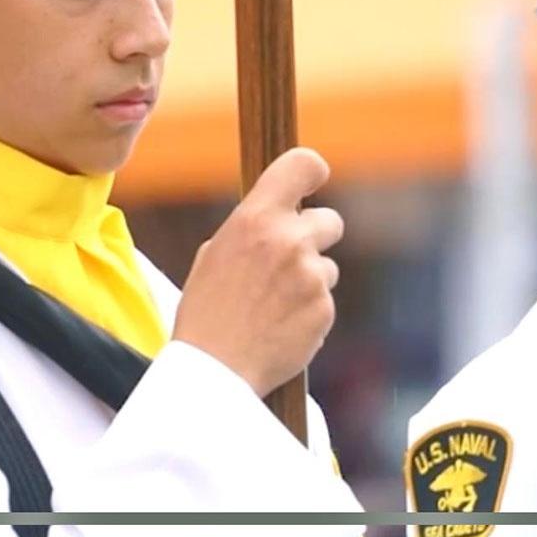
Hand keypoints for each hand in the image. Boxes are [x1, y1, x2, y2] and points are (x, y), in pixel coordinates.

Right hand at [171, 148, 342, 396]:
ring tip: (273, 306)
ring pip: (327, 267)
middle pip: (330, 221)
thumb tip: (280, 219)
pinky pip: (325, 302)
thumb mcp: (215, 254)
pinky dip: (309, 312)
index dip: (312, 170)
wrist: (214, 370)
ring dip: (310, 281)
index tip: (314, 180)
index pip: (303, 165)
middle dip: (315, 238)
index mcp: (256, 218)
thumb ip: (253, 230)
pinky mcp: (324, 310)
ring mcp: (312, 276)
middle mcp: (290, 240)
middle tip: (290, 261)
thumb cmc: (206, 312)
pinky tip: (280, 327)